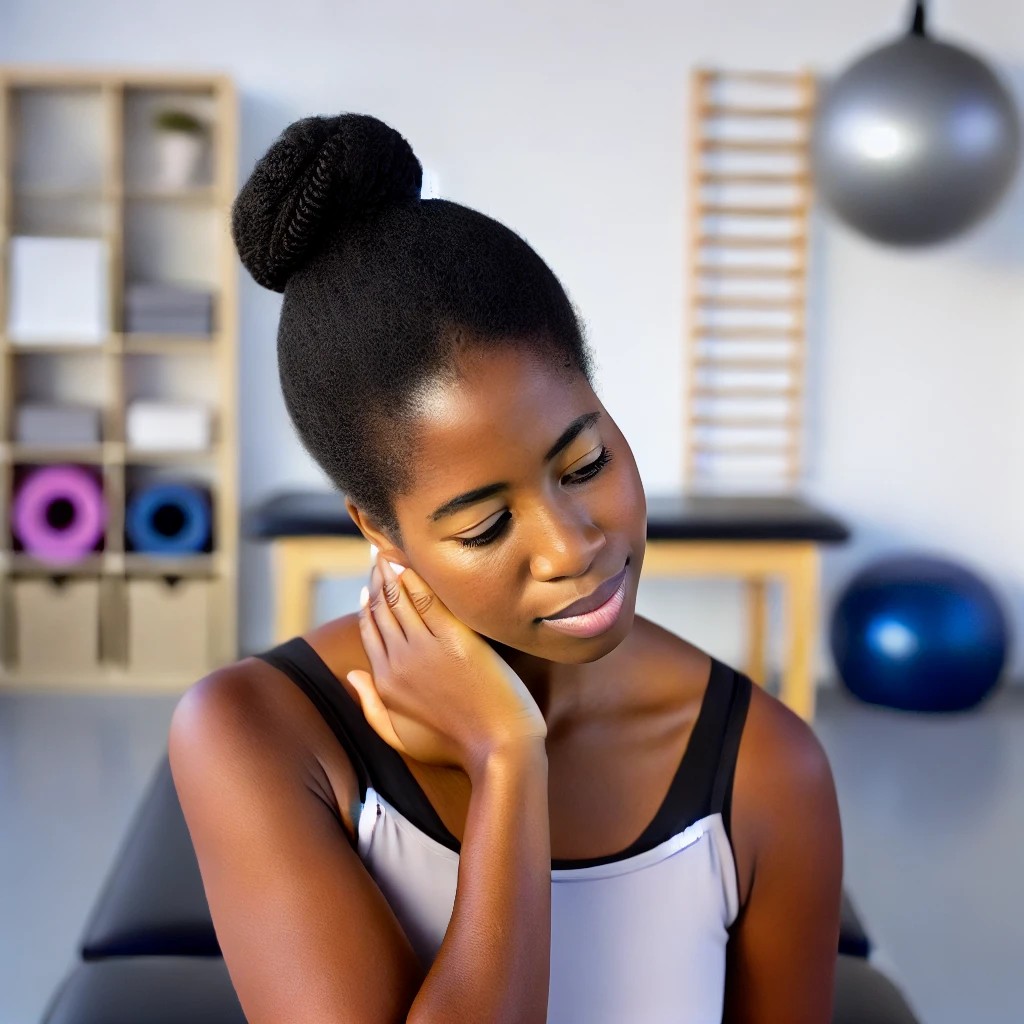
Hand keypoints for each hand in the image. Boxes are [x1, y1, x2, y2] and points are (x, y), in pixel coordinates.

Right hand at [346, 552, 546, 776]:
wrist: (498, 747)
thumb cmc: (453, 746)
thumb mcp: (399, 735)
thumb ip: (370, 705)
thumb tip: (352, 674)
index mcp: (384, 682)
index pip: (369, 631)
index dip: (367, 605)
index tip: (370, 586)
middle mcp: (398, 661)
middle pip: (381, 610)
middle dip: (377, 581)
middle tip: (379, 558)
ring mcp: (424, 647)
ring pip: (399, 600)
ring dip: (391, 573)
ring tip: (389, 555)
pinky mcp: (453, 638)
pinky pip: (427, 600)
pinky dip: (415, 579)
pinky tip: (411, 564)